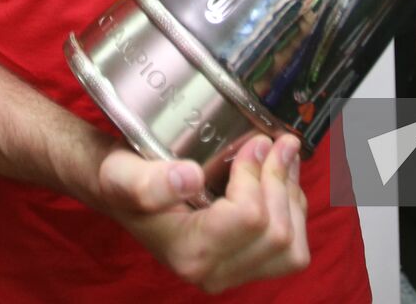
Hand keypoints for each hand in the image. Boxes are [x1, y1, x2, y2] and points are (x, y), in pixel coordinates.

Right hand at [104, 134, 309, 293]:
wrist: (123, 193)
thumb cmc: (124, 181)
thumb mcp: (124, 174)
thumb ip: (151, 182)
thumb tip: (191, 178)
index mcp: (189, 252)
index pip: (249, 218)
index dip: (258, 174)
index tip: (254, 142)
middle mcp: (213, 272)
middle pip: (277, 234)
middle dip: (280, 181)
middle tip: (275, 142)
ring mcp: (232, 273)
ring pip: (292, 248)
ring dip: (292, 197)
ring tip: (281, 160)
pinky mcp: (246, 266)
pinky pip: (292, 250)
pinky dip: (293, 211)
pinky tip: (277, 181)